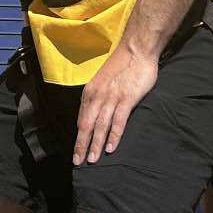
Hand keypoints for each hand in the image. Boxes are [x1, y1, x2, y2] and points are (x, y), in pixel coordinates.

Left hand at [72, 40, 158, 164]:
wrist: (136, 49)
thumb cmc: (121, 66)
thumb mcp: (103, 81)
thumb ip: (98, 97)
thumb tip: (93, 115)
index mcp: (90, 92)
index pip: (81, 119)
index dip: (78, 137)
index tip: (76, 152)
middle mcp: (97, 96)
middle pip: (87, 125)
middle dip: (82, 145)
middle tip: (78, 162)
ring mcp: (111, 98)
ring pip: (100, 126)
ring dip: (95, 144)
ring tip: (92, 160)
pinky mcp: (126, 99)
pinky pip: (118, 121)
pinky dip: (113, 135)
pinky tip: (110, 148)